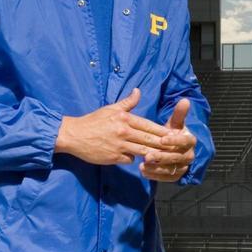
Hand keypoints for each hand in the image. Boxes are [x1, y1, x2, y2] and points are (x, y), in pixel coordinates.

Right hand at [55, 89, 169, 164]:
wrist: (74, 135)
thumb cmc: (93, 121)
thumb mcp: (111, 109)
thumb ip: (127, 102)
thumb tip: (138, 91)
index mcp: (124, 118)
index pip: (149, 126)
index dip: (163, 131)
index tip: (175, 135)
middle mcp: (124, 132)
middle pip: (149, 139)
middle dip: (164, 144)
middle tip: (177, 148)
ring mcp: (119, 146)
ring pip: (142, 151)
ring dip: (153, 154)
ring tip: (165, 156)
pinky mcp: (113, 158)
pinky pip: (130, 160)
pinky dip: (134, 160)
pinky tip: (138, 160)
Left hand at [141, 98, 195, 181]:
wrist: (172, 148)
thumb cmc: (172, 133)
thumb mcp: (175, 123)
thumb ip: (179, 113)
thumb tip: (185, 100)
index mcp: (190, 141)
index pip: (185, 141)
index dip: (174, 141)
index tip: (162, 139)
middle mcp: (189, 155)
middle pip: (176, 157)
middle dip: (161, 156)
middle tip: (147, 155)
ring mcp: (183, 167)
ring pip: (170, 169)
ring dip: (156, 168)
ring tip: (143, 164)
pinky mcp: (176, 176)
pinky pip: (166, 178)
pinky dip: (155, 176)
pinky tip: (144, 171)